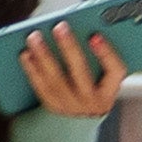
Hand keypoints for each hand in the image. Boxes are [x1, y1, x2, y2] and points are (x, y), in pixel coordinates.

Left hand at [15, 28, 130, 122]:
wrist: (81, 114)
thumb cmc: (93, 84)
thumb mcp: (102, 72)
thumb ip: (98, 52)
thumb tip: (80, 27)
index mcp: (110, 89)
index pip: (115, 70)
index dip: (106, 53)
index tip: (95, 36)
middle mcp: (93, 102)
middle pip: (81, 73)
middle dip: (69, 48)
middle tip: (59, 27)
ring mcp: (72, 107)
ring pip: (56, 81)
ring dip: (44, 56)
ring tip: (35, 37)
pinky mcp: (54, 107)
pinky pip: (41, 88)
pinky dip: (32, 70)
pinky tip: (26, 54)